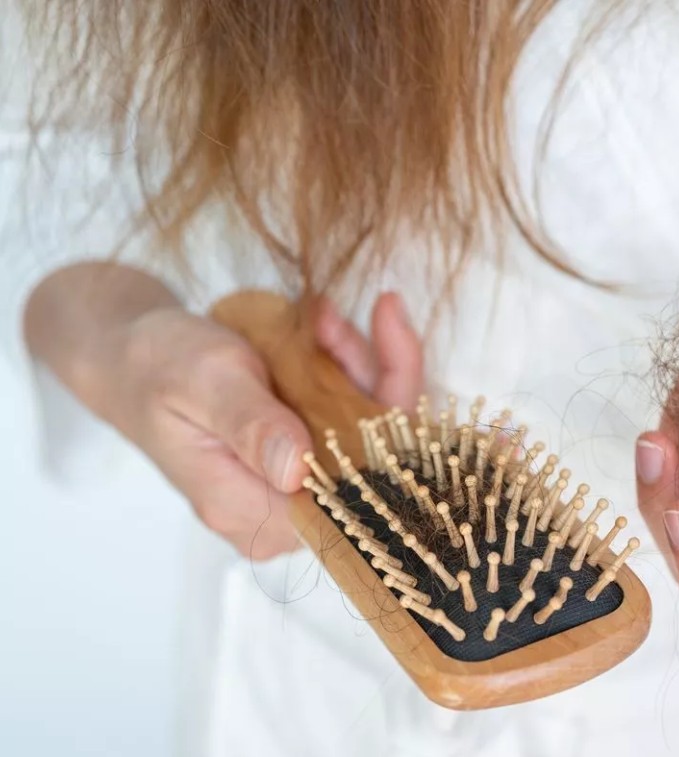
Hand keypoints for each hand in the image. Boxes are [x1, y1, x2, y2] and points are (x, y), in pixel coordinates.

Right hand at [89, 293, 422, 558]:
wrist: (132, 357)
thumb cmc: (158, 366)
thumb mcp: (206, 381)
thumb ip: (252, 425)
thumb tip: (297, 471)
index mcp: (247, 510)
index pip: (351, 490)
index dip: (383, 422)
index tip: (383, 342)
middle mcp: (278, 514)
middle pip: (371, 460)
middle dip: (370, 378)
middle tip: (333, 321)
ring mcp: (294, 488)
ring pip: (369, 432)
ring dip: (356, 366)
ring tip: (321, 316)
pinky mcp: (304, 461)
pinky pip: (352, 419)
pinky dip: (347, 369)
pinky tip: (324, 328)